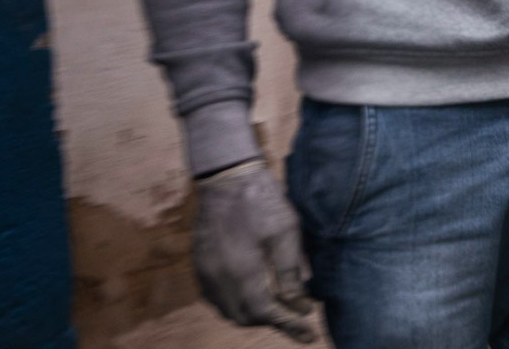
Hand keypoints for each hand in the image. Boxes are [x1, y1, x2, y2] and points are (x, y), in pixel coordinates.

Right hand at [191, 160, 317, 342]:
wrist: (226, 175)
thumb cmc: (260, 199)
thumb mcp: (286, 232)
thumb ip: (291, 273)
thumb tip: (301, 305)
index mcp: (243, 271)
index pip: (268, 313)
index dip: (290, 326)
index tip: (309, 335)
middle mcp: (219, 277)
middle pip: (245, 317)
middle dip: (271, 320)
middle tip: (293, 315)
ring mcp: (205, 271)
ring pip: (228, 310)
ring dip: (251, 314)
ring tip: (274, 305)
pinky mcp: (199, 263)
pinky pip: (214, 297)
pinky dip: (233, 303)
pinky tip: (248, 293)